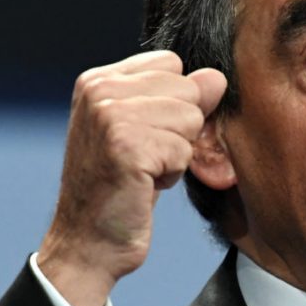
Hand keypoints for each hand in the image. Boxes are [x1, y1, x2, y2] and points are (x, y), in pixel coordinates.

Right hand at [37, 51, 226, 305]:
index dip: (174, 102)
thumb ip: (181, 99)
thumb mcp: (152, 132)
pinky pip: (183, 149)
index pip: (171, 63)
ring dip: (176, 153)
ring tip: (143, 171)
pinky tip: (143, 185)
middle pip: (187, 89)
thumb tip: (217, 76)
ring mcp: (109, 116)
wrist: (88, 241)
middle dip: (179, 129)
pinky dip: (171, 173)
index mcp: (99, 79)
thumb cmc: (123, 186)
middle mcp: (99, 90)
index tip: (145, 133)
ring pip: (191, 119)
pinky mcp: (125, 146)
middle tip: (144, 157)